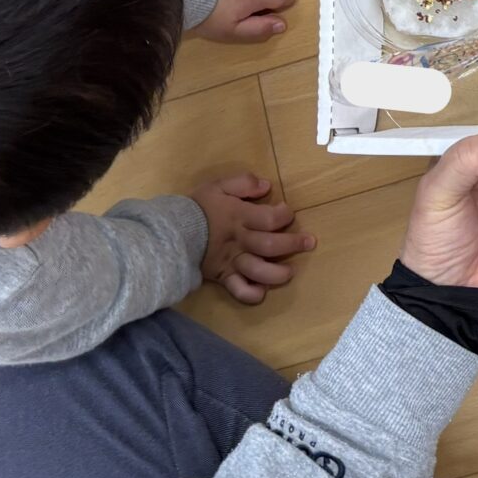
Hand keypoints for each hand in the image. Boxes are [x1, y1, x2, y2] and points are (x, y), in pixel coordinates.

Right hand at [191, 173, 314, 304]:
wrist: (168, 231)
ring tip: (290, 272)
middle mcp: (240, 241)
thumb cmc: (197, 207)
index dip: (284, 215)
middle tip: (309, 242)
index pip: (271, 218)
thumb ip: (243, 183)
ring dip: (278, 273)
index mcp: (240, 217)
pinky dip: (252, 294)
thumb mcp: (218, 185)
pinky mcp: (223, 277)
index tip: (287, 213)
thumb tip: (266, 186)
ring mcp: (232, 261)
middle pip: (271, 245)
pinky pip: (239, 290)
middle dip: (294, 244)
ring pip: (259, 272)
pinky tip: (262, 292)